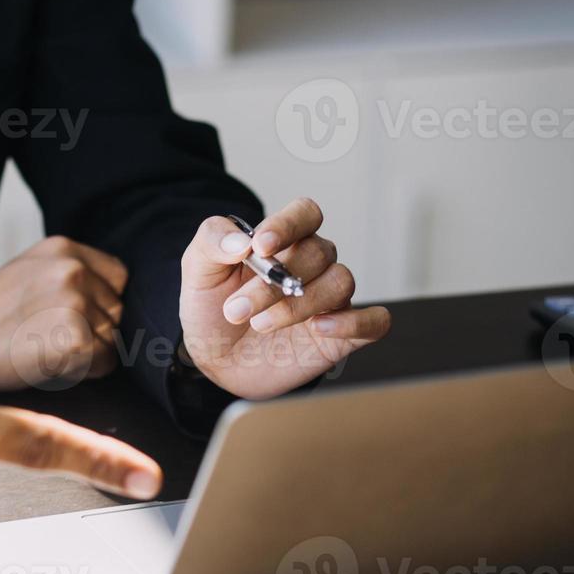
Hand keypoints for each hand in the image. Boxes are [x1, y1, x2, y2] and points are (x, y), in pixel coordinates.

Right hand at [0, 236, 127, 391]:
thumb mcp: (26, 274)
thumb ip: (67, 276)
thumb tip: (112, 303)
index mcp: (64, 248)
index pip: (118, 278)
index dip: (99, 304)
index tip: (64, 319)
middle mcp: (74, 269)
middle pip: (118, 312)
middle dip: (93, 330)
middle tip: (43, 337)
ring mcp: (76, 303)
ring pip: (112, 340)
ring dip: (86, 353)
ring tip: (39, 349)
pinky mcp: (76, 340)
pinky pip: (104, 364)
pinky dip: (81, 372)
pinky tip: (43, 363)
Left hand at [179, 199, 391, 399]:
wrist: (215, 360)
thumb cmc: (212, 309)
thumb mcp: (199, 271)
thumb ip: (212, 242)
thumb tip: (241, 240)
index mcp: (283, 241)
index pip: (305, 213)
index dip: (288, 224)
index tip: (259, 246)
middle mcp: (313, 265)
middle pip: (317, 253)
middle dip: (273, 283)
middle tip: (235, 310)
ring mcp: (330, 299)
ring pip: (341, 282)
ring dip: (299, 304)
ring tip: (259, 324)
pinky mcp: (343, 334)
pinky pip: (374, 321)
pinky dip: (355, 322)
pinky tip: (320, 328)